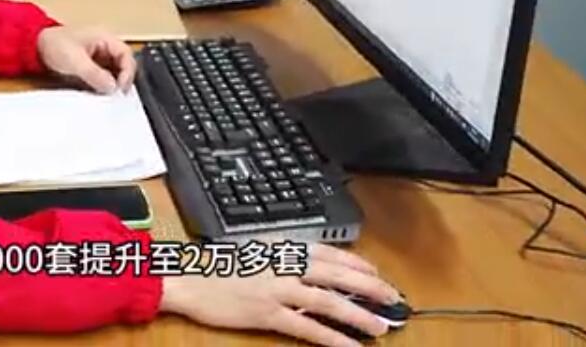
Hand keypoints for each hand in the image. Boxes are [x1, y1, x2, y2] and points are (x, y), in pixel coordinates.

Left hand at [36, 26, 135, 94]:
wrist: (33, 47)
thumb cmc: (53, 45)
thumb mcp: (75, 61)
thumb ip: (95, 74)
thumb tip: (112, 87)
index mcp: (105, 38)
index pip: (126, 55)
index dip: (127, 72)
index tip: (120, 88)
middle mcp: (105, 46)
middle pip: (123, 64)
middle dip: (121, 80)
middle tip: (117, 96)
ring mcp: (98, 56)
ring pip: (114, 72)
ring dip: (112, 84)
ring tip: (107, 96)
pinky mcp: (91, 65)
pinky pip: (103, 76)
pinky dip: (103, 85)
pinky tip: (98, 93)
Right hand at [158, 242, 401, 346]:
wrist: (191, 280)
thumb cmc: (220, 266)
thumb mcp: (257, 251)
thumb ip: (285, 257)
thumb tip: (312, 267)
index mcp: (283, 247)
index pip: (330, 254)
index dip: (357, 265)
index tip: (377, 274)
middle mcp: (285, 266)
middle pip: (337, 276)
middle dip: (370, 288)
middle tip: (394, 299)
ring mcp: (278, 290)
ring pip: (328, 302)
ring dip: (358, 315)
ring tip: (381, 326)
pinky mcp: (269, 314)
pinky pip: (307, 327)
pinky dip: (332, 338)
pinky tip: (349, 346)